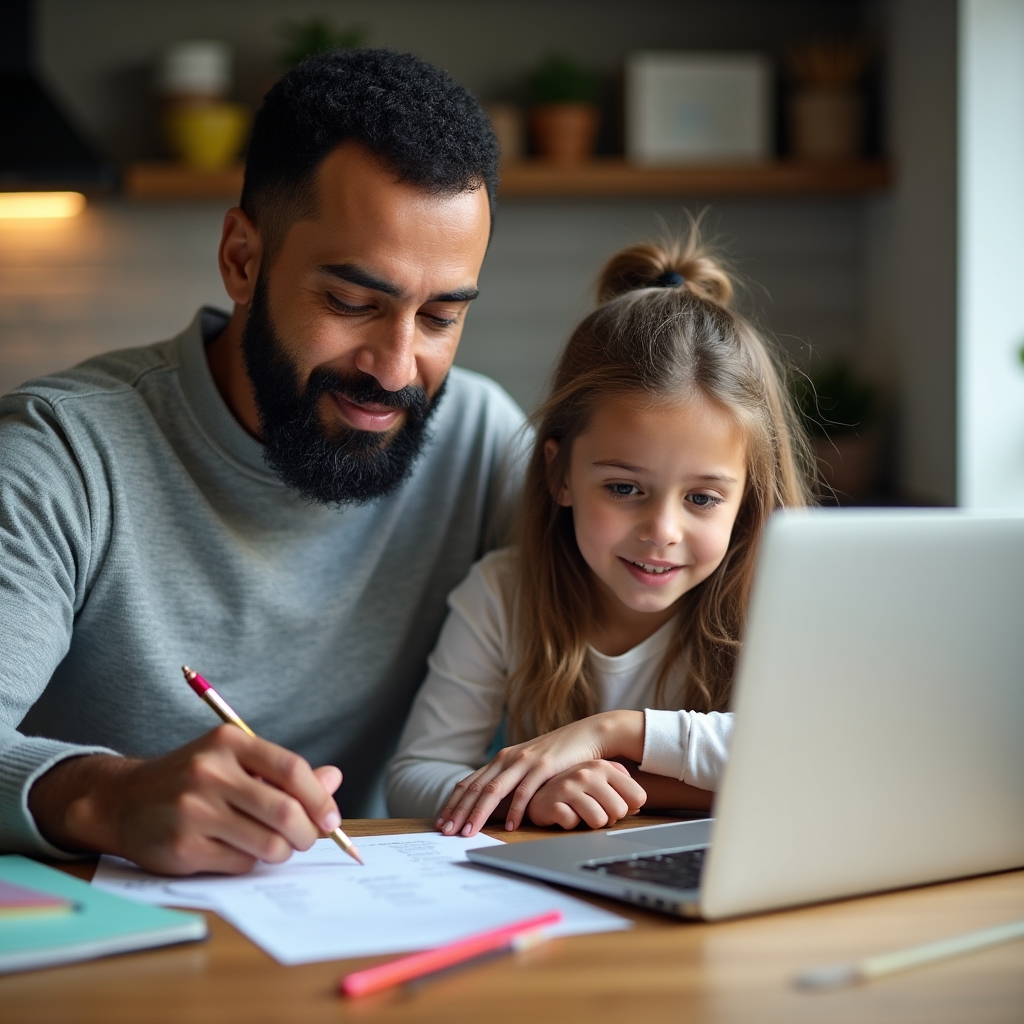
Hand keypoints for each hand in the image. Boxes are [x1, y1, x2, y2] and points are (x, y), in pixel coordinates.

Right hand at [28, 725, 343, 874]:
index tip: (331, 819)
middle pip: (284, 811)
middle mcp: (210, 772)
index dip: (319, 798)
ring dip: (281, 851)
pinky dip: (250, 863)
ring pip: (267, 844)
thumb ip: (283, 772)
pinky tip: (237, 851)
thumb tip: (334, 779)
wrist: (122, 801)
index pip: (291, 769)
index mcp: (229, 742)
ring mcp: (193, 810)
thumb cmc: (191, 779)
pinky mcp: (182, 847)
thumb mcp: (234, 761)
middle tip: (306, 839)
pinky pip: (241, 864)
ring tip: (274, 845)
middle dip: (306, 833)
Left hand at [436, 710, 643, 836]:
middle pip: (476, 789)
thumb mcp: (529, 766)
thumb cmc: (558, 756)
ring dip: (479, 813)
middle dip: (459, 812)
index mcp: (501, 759)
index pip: (469, 783)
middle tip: (446, 832)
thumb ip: (511, 780)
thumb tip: (493, 805)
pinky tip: (508, 826)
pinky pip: (524, 792)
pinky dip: (514, 810)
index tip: (442, 822)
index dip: (453, 803)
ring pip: (494, 790)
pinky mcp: (543, 766)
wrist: (586, 735)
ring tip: (468, 832)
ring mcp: (524, 761)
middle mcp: (508, 758)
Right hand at [527, 760, 646, 829]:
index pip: (638, 796)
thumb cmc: (574, 787)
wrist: (535, 788)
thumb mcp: (600, 779)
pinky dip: (571, 824)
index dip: (628, 807)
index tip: (615, 805)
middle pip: (620, 811)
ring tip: (580, 812)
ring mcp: (568, 787)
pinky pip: (574, 824)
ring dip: (591, 823)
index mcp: (603, 767)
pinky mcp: (552, 803)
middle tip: (595, 810)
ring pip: (599, 820)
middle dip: (609, 817)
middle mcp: (587, 773)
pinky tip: (564, 814)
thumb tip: (639, 805)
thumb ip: (623, 787)